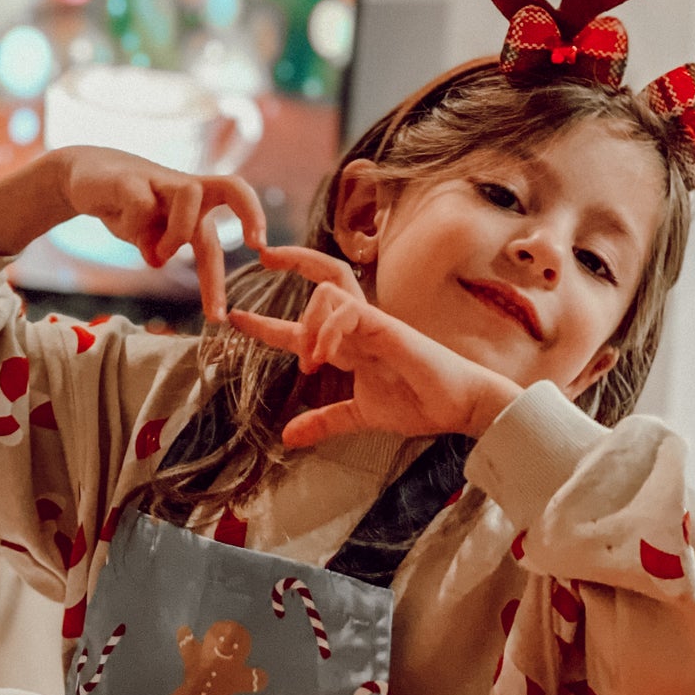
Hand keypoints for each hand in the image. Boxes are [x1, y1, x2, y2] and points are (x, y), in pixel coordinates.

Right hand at [59, 148, 265, 320]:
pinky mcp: (128, 179)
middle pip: (232, 189)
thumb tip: (158, 262)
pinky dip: (134, 228)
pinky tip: (118, 222)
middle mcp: (184, 186)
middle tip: (252, 257)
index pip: (236, 198)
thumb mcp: (146, 235)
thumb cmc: (123, 205)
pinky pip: (142, 208)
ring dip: (177, 235)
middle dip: (250, 216)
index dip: (254, 218)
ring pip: (191, 197)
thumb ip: (158, 248)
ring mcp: (157, 180)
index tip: (263, 250)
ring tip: (156, 255)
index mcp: (196, 200)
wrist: (80, 175)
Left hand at [227, 245, 519, 444]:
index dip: (265, 323)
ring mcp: (373, 321)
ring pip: (328, 290)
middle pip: (326, 273)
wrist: (459, 407)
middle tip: (264, 256)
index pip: (303, 322)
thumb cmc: (418, 403)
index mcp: (350, 342)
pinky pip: (349, 310)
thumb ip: (326, 421)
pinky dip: (328, 331)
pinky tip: (323, 358)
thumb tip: (288, 437)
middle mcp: (359, 324)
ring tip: (308, 361)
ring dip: (307, 323)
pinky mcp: (388, 326)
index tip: (235, 319)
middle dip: (294, 259)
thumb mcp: (360, 415)